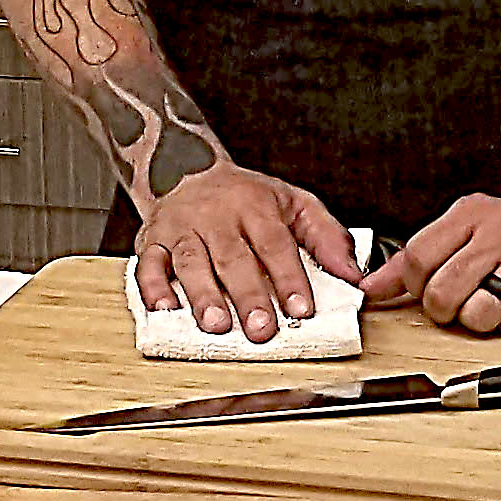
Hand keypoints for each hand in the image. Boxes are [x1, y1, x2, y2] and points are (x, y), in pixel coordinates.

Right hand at [135, 164, 362, 341]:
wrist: (188, 171)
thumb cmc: (246, 198)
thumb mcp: (294, 203)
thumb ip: (326, 237)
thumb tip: (352, 274)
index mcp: (255, 206)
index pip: (275, 243)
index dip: (289, 277)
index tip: (302, 309)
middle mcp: (217, 216)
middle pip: (234, 257)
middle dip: (249, 296)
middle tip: (262, 329)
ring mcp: (182, 228)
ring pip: (191, 262)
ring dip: (203, 296)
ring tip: (217, 326)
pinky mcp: (152, 241)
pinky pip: (148, 265)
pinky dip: (153, 289)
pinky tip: (166, 310)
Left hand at [365, 192, 500, 334]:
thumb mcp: (465, 226)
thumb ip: (415, 257)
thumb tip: (371, 287)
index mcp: (472, 213)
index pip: (418, 257)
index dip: (415, 284)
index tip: (425, 287)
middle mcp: (500, 233)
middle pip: (442, 293)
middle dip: (444, 309)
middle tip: (458, 301)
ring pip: (477, 316)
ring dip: (479, 321)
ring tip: (491, 303)